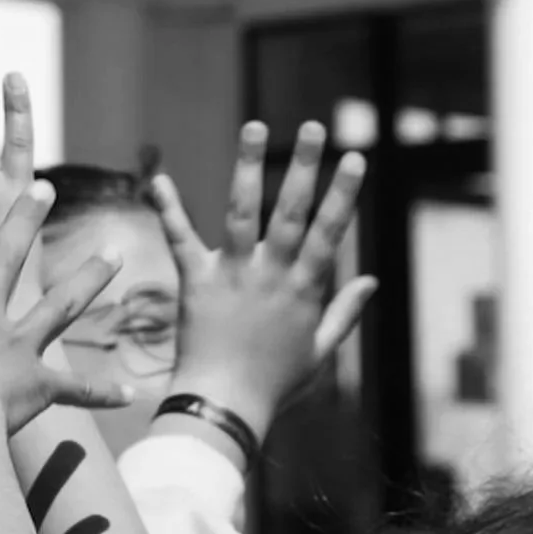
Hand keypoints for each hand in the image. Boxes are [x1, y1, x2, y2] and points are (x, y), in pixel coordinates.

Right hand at [0, 187, 131, 435]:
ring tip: (114, 256)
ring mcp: (16, 343)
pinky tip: (133, 387)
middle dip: (25, 220)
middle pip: (7, 256)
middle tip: (45, 190)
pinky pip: (77, 388)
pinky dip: (103, 390)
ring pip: (59, 303)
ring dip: (87, 280)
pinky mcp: (40, 380)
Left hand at [149, 120, 375, 437]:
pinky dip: (169, 209)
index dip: (343, 194)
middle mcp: (271, 275)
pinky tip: (160, 178)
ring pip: (243, 212)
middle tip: (313, 127)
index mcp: (303, 289)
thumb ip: (345, 313)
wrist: (223, 406)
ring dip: (249, 168)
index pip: (330, 232)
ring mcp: (233, 276)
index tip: (355, 158)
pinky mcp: (195, 283)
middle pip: (291, 211)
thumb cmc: (274, 385)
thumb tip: (372, 281)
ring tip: (255, 128)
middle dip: (305, 167)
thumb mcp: (320, 352)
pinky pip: (181, 240)